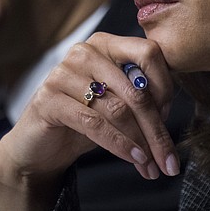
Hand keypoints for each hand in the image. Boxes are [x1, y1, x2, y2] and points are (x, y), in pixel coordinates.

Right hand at [0, 32, 180, 210]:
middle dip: (157, 129)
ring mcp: (63, 73)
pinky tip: (134, 159)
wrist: (39, 145)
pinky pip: (94, 124)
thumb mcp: (117, 104)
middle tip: (169, 160)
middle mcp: (85, 52)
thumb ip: (141, 99)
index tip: (169, 119)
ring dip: (141, 143)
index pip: (149, 53)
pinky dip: (119, 145)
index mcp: (106, 44)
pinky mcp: (49, 99)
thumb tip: (170, 116)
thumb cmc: (84, 120)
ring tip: (152, 166)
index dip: (165, 87)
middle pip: (136, 89)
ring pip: (118, 110)